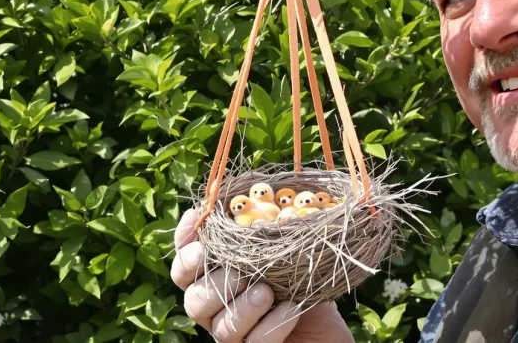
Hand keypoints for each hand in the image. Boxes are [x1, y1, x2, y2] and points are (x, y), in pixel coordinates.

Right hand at [170, 208, 353, 342]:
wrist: (333, 330)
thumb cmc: (309, 282)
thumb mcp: (292, 249)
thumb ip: (269, 227)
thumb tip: (258, 188)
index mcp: (217, 277)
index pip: (185, 260)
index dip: (184, 240)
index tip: (198, 218)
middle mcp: (218, 309)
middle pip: (193, 297)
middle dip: (212, 281)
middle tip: (238, 270)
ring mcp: (235, 336)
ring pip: (219, 326)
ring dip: (241, 306)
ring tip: (266, 291)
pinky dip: (270, 325)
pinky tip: (291, 309)